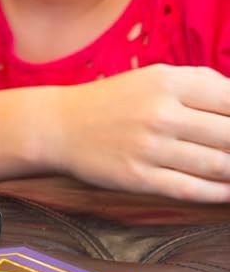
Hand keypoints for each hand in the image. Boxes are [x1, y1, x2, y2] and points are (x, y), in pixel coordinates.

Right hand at [51, 64, 229, 201]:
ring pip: (219, 165)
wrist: (59, 126)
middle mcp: (160, 113)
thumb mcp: (156, 78)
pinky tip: (226, 190)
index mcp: (169, 82)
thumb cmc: (115, 101)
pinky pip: (191, 189)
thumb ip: (203, 85)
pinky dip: (218, 193)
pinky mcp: (137, 177)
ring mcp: (149, 147)